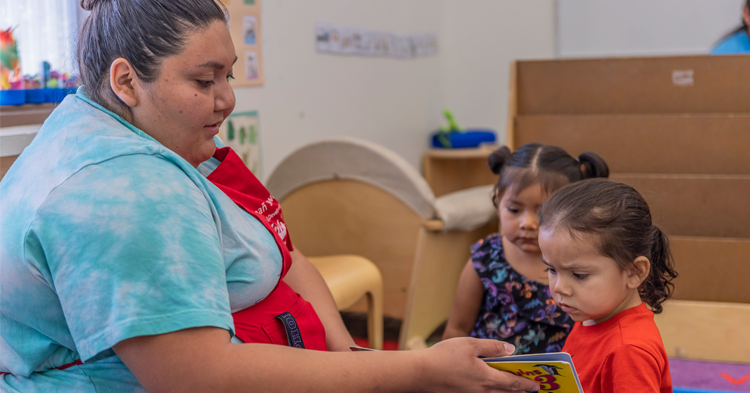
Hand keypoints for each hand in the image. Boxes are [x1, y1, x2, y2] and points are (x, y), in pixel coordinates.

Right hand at [420, 338, 539, 391]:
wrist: (420, 374)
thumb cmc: (444, 357)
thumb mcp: (470, 344)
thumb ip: (492, 347)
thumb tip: (510, 349)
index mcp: (486, 378)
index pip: (513, 383)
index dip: (526, 384)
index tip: (537, 386)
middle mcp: (481, 391)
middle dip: (519, 391)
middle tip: (530, 390)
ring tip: (513, 389)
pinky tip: (489, 388)